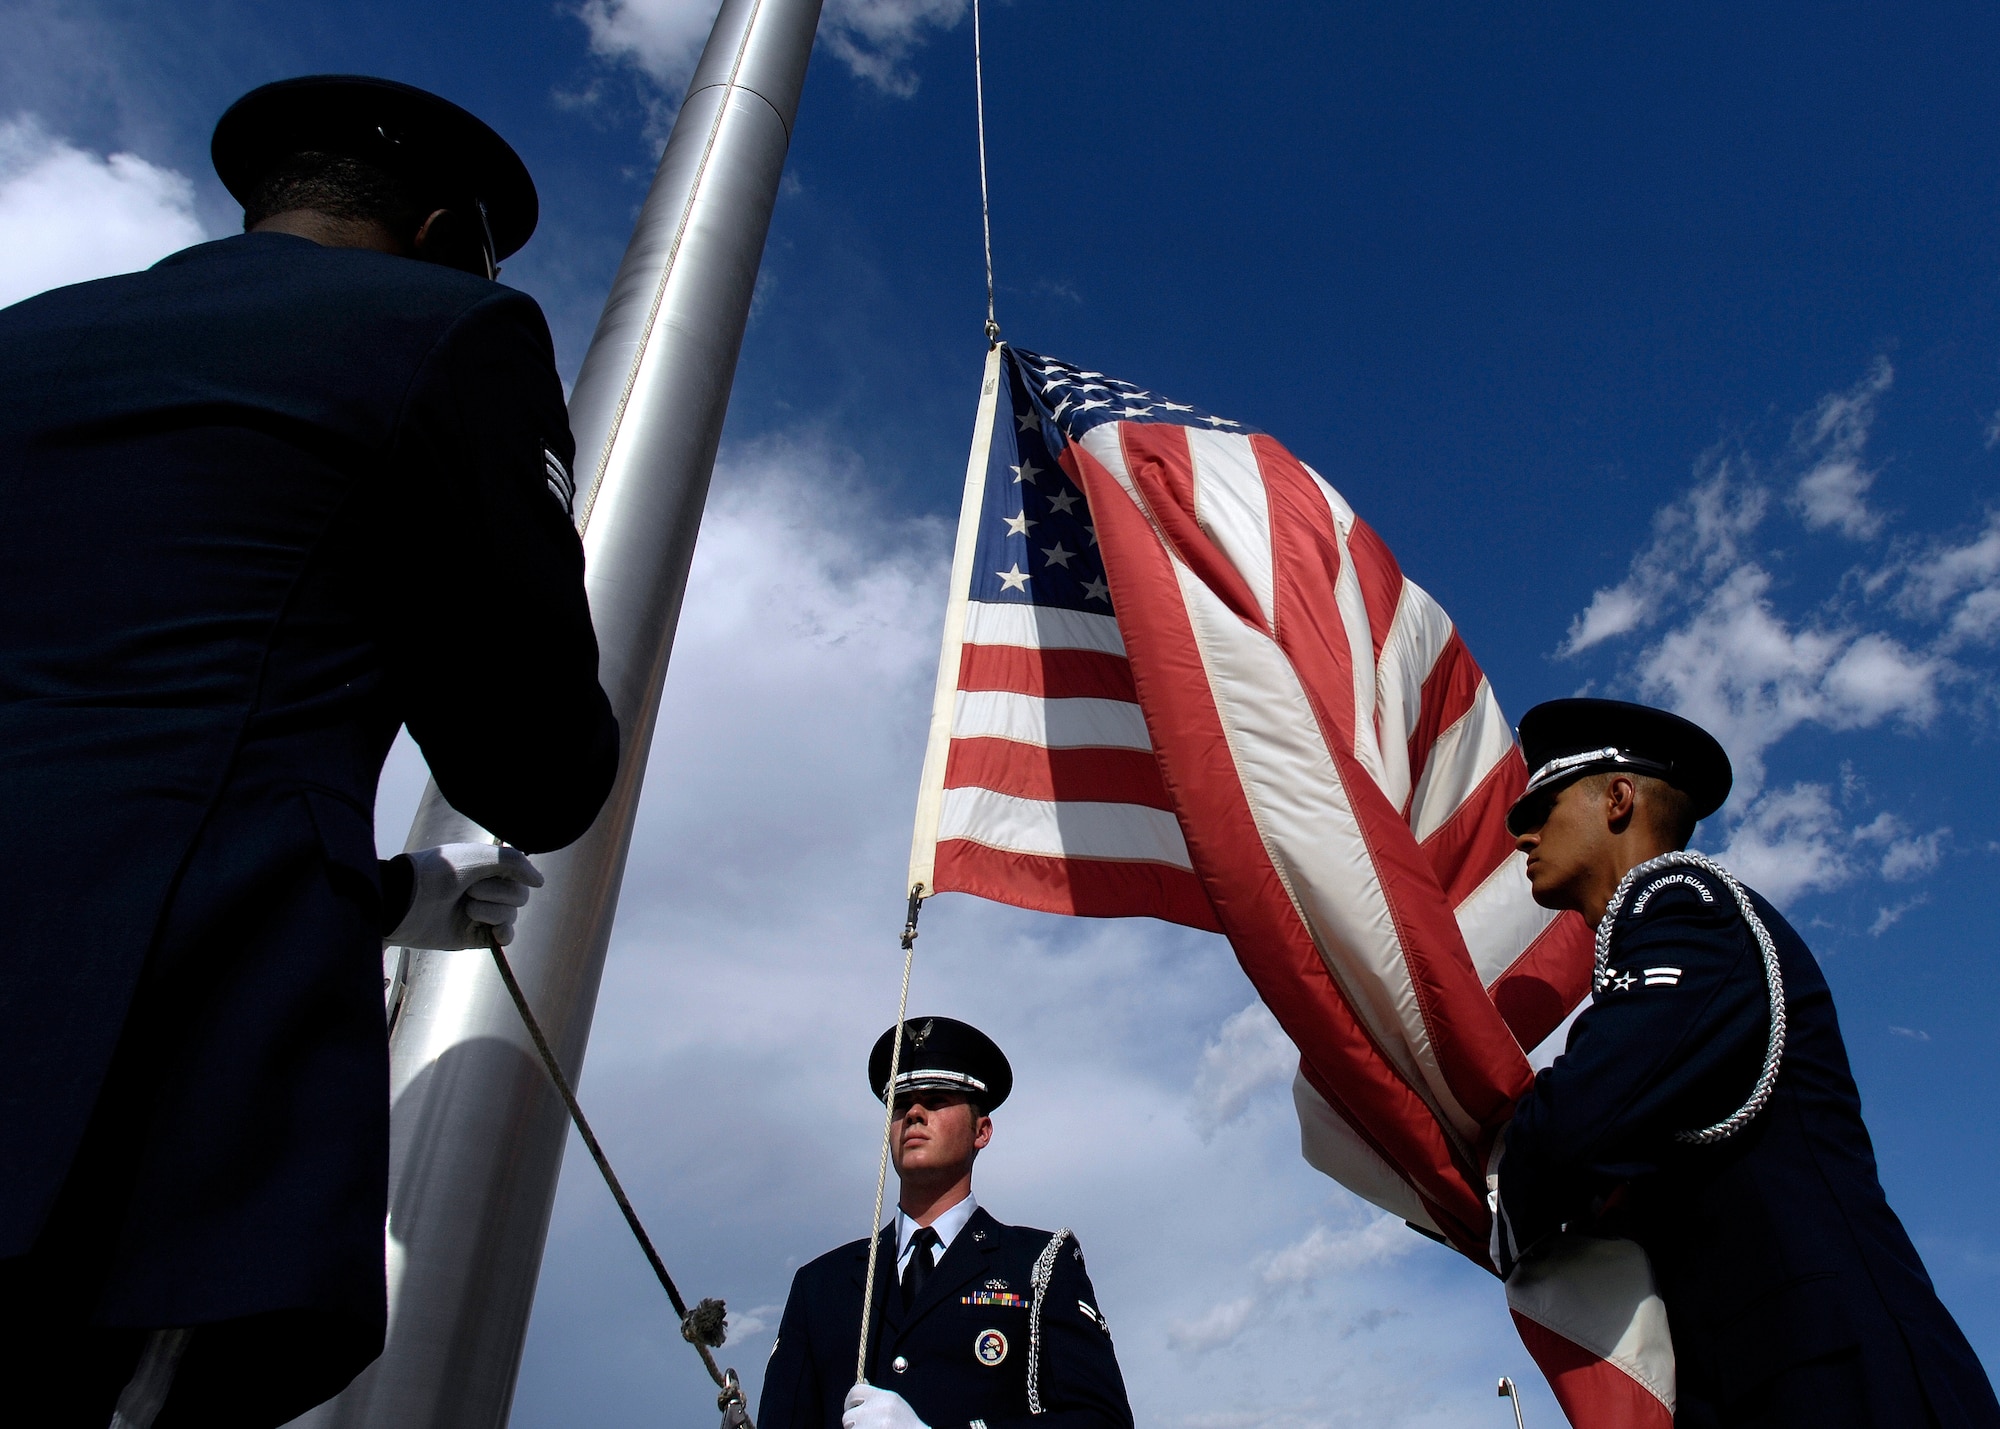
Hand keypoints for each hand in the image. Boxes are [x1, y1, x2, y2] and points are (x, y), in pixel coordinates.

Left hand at [388, 843, 543, 949]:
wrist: (406, 901)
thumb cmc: (439, 873)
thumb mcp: (478, 857)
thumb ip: (514, 862)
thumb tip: (541, 882)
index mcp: (486, 868)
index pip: (519, 874)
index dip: (513, 875)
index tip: (493, 873)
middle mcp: (486, 889)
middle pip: (519, 896)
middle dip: (498, 893)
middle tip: (470, 891)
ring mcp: (481, 913)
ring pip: (511, 915)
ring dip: (492, 911)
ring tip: (466, 908)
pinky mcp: (474, 935)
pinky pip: (504, 936)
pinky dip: (504, 933)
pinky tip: (496, 932)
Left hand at [843, 1383, 928, 1428]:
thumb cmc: (906, 1426)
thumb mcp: (895, 1405)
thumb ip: (877, 1398)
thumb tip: (858, 1389)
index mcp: (887, 1397)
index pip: (855, 1391)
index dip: (849, 1402)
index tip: (851, 1409)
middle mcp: (881, 1409)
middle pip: (848, 1415)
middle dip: (853, 1423)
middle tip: (863, 1426)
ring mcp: (878, 1425)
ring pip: (851, 1428)